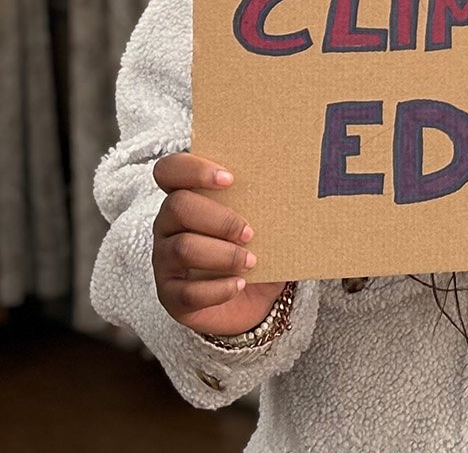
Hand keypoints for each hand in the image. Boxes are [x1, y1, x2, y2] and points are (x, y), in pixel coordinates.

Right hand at [151, 154, 286, 336]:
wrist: (252, 298)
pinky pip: (187, 292)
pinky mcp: (171, 295)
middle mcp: (168, 226)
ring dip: (223, 254)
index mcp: (187, 197)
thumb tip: (302, 182)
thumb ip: (267, 199)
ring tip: (251, 261)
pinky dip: (218, 288)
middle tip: (251, 232)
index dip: (193, 169)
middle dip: (219, 218)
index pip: (170, 170)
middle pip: (177, 206)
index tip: (230, 179)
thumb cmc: (255, 247)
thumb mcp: (262, 220)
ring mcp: (165, 261)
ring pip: (183, 248)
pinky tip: (238, 285)